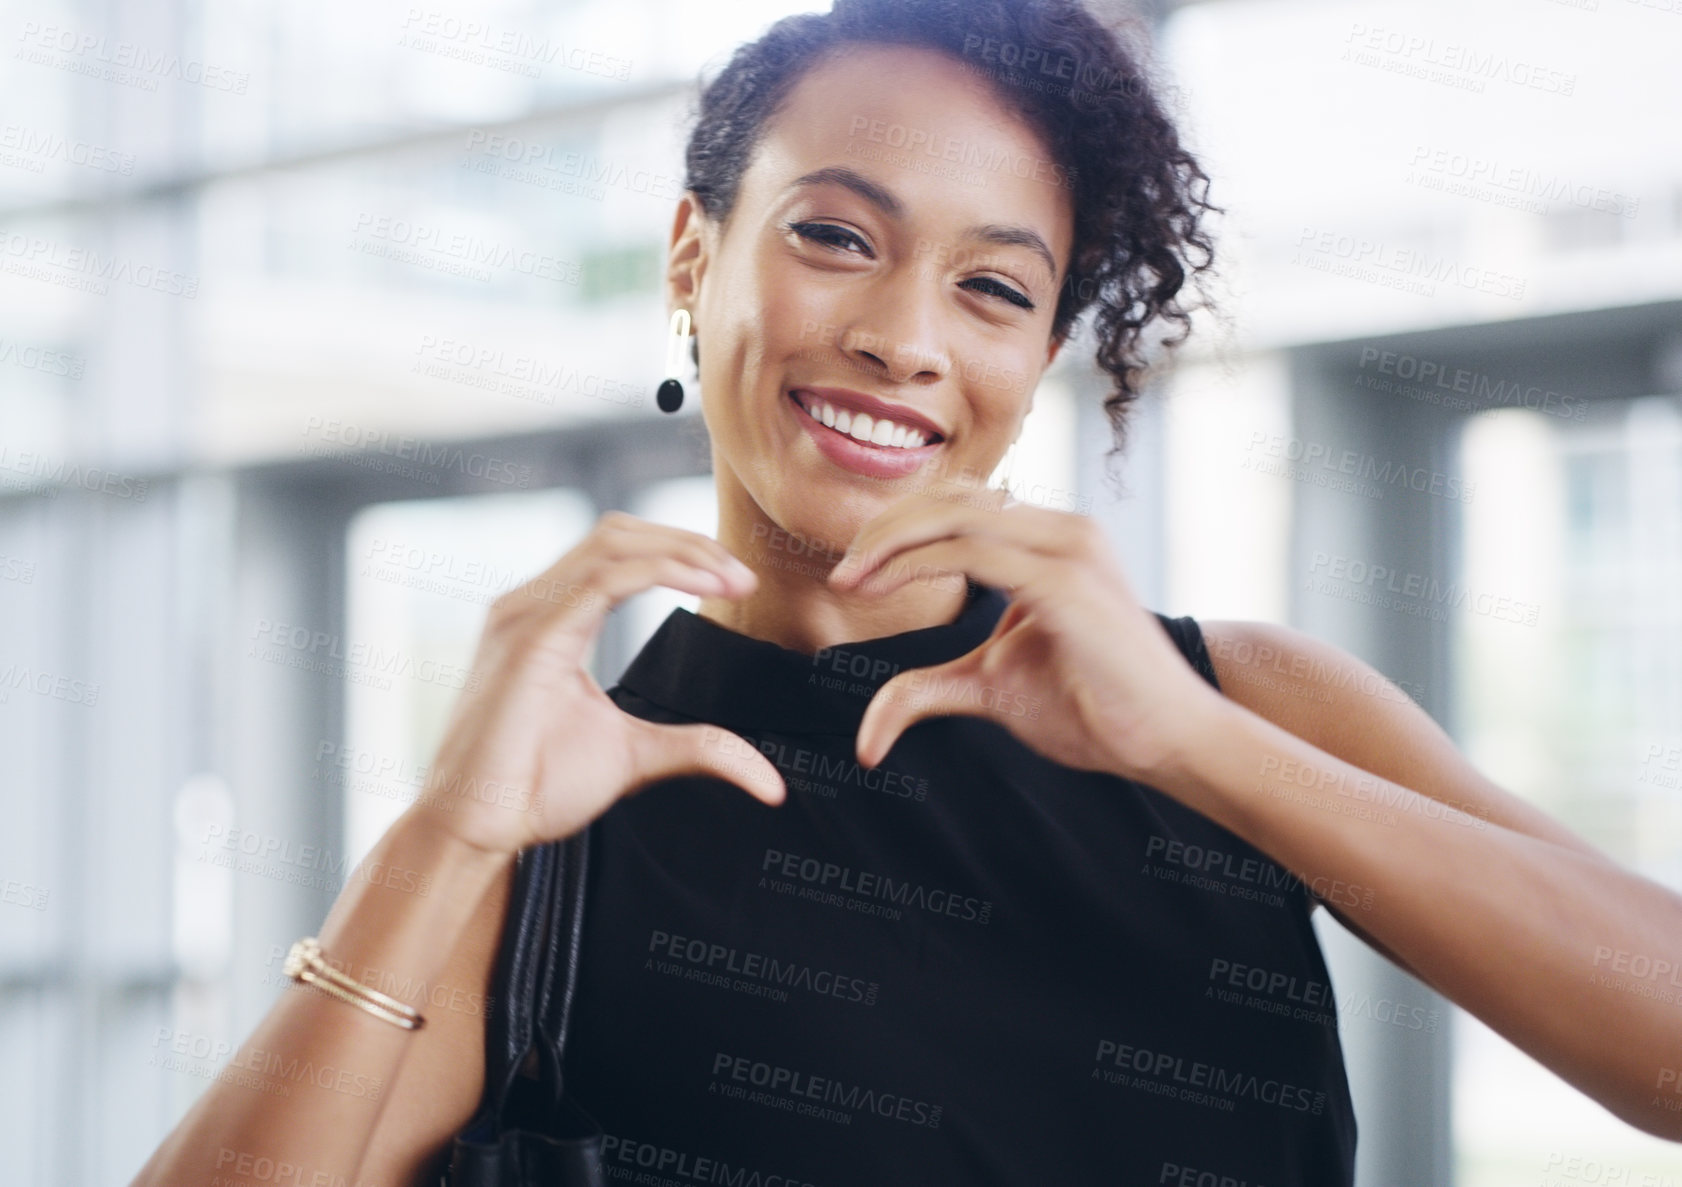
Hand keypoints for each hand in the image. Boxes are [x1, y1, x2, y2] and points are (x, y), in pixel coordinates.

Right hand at [413, 511, 784, 854]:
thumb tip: (772, 783)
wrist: (475, 828)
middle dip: (687, 542)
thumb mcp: (637, 756)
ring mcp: (524, 617)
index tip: (738, 581)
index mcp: (549, 618)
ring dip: (681, 552)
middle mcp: (530, 605)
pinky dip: (657, 571)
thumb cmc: (534, 788)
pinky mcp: (526, 640)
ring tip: (731, 579)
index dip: (680, 552)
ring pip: (610, 545)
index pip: (617, 551)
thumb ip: (699, 748)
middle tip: (744, 575)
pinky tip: (701, 586)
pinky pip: (598, 581)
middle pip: (617, 534)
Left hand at [828, 488, 1222, 782]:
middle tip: (841, 574)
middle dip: (885, 528)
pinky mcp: (1064, 580)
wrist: (1164, 739)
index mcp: (1052, 540)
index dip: (899, 527)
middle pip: (951, 497)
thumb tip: (868, 735)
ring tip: (849, 579)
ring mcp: (1068, 548)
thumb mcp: (989, 687)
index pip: (961, 503)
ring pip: (954, 514)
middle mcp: (1064, 528)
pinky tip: (878, 585)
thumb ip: (929, 689)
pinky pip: (969, 551)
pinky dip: (914, 563)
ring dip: (889, 541)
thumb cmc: (1092, 709)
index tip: (852, 572)